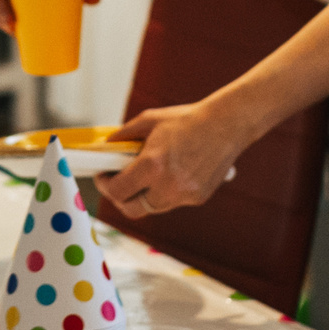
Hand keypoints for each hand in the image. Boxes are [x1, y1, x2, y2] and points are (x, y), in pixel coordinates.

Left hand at [102, 101, 246, 218]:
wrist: (226, 125)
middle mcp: (168, 186)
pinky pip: (172, 202)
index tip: (102, 176)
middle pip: (131, 209)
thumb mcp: (148, 121)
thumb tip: (104, 148)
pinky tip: (169, 174)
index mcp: (152, 165)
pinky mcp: (197, 198)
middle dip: (119, 198)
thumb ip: (122, 136)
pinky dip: (165, 192)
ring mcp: (184, 196)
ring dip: (142, 196)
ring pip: (152, 207)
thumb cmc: (187, 120)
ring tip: (142, 177)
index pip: (118, 192)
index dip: (105, 186)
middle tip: (117, 184)